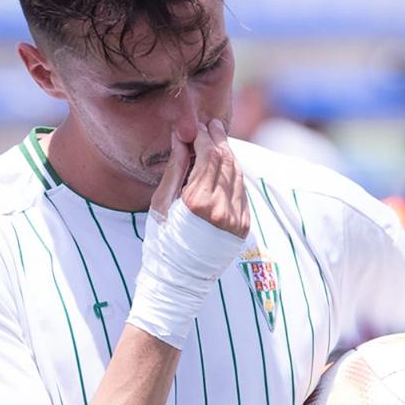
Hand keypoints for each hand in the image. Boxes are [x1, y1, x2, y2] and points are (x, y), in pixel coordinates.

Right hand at [153, 119, 248, 237]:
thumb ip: (175, 169)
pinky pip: (241, 191)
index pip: (207, 156)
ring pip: (237, 174)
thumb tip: (181, 138)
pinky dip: (234, 175)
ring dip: (229, 155)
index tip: (198, 126)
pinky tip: (226, 166)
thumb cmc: (161, 242)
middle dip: (219, 140)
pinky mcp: (243, 226)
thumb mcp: (161, 204)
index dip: (204, 137)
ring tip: (219, 141)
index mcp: (196, 203)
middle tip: (213, 125)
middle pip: (226, 161)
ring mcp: (235, 219)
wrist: (179, 278)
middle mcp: (220, 209)